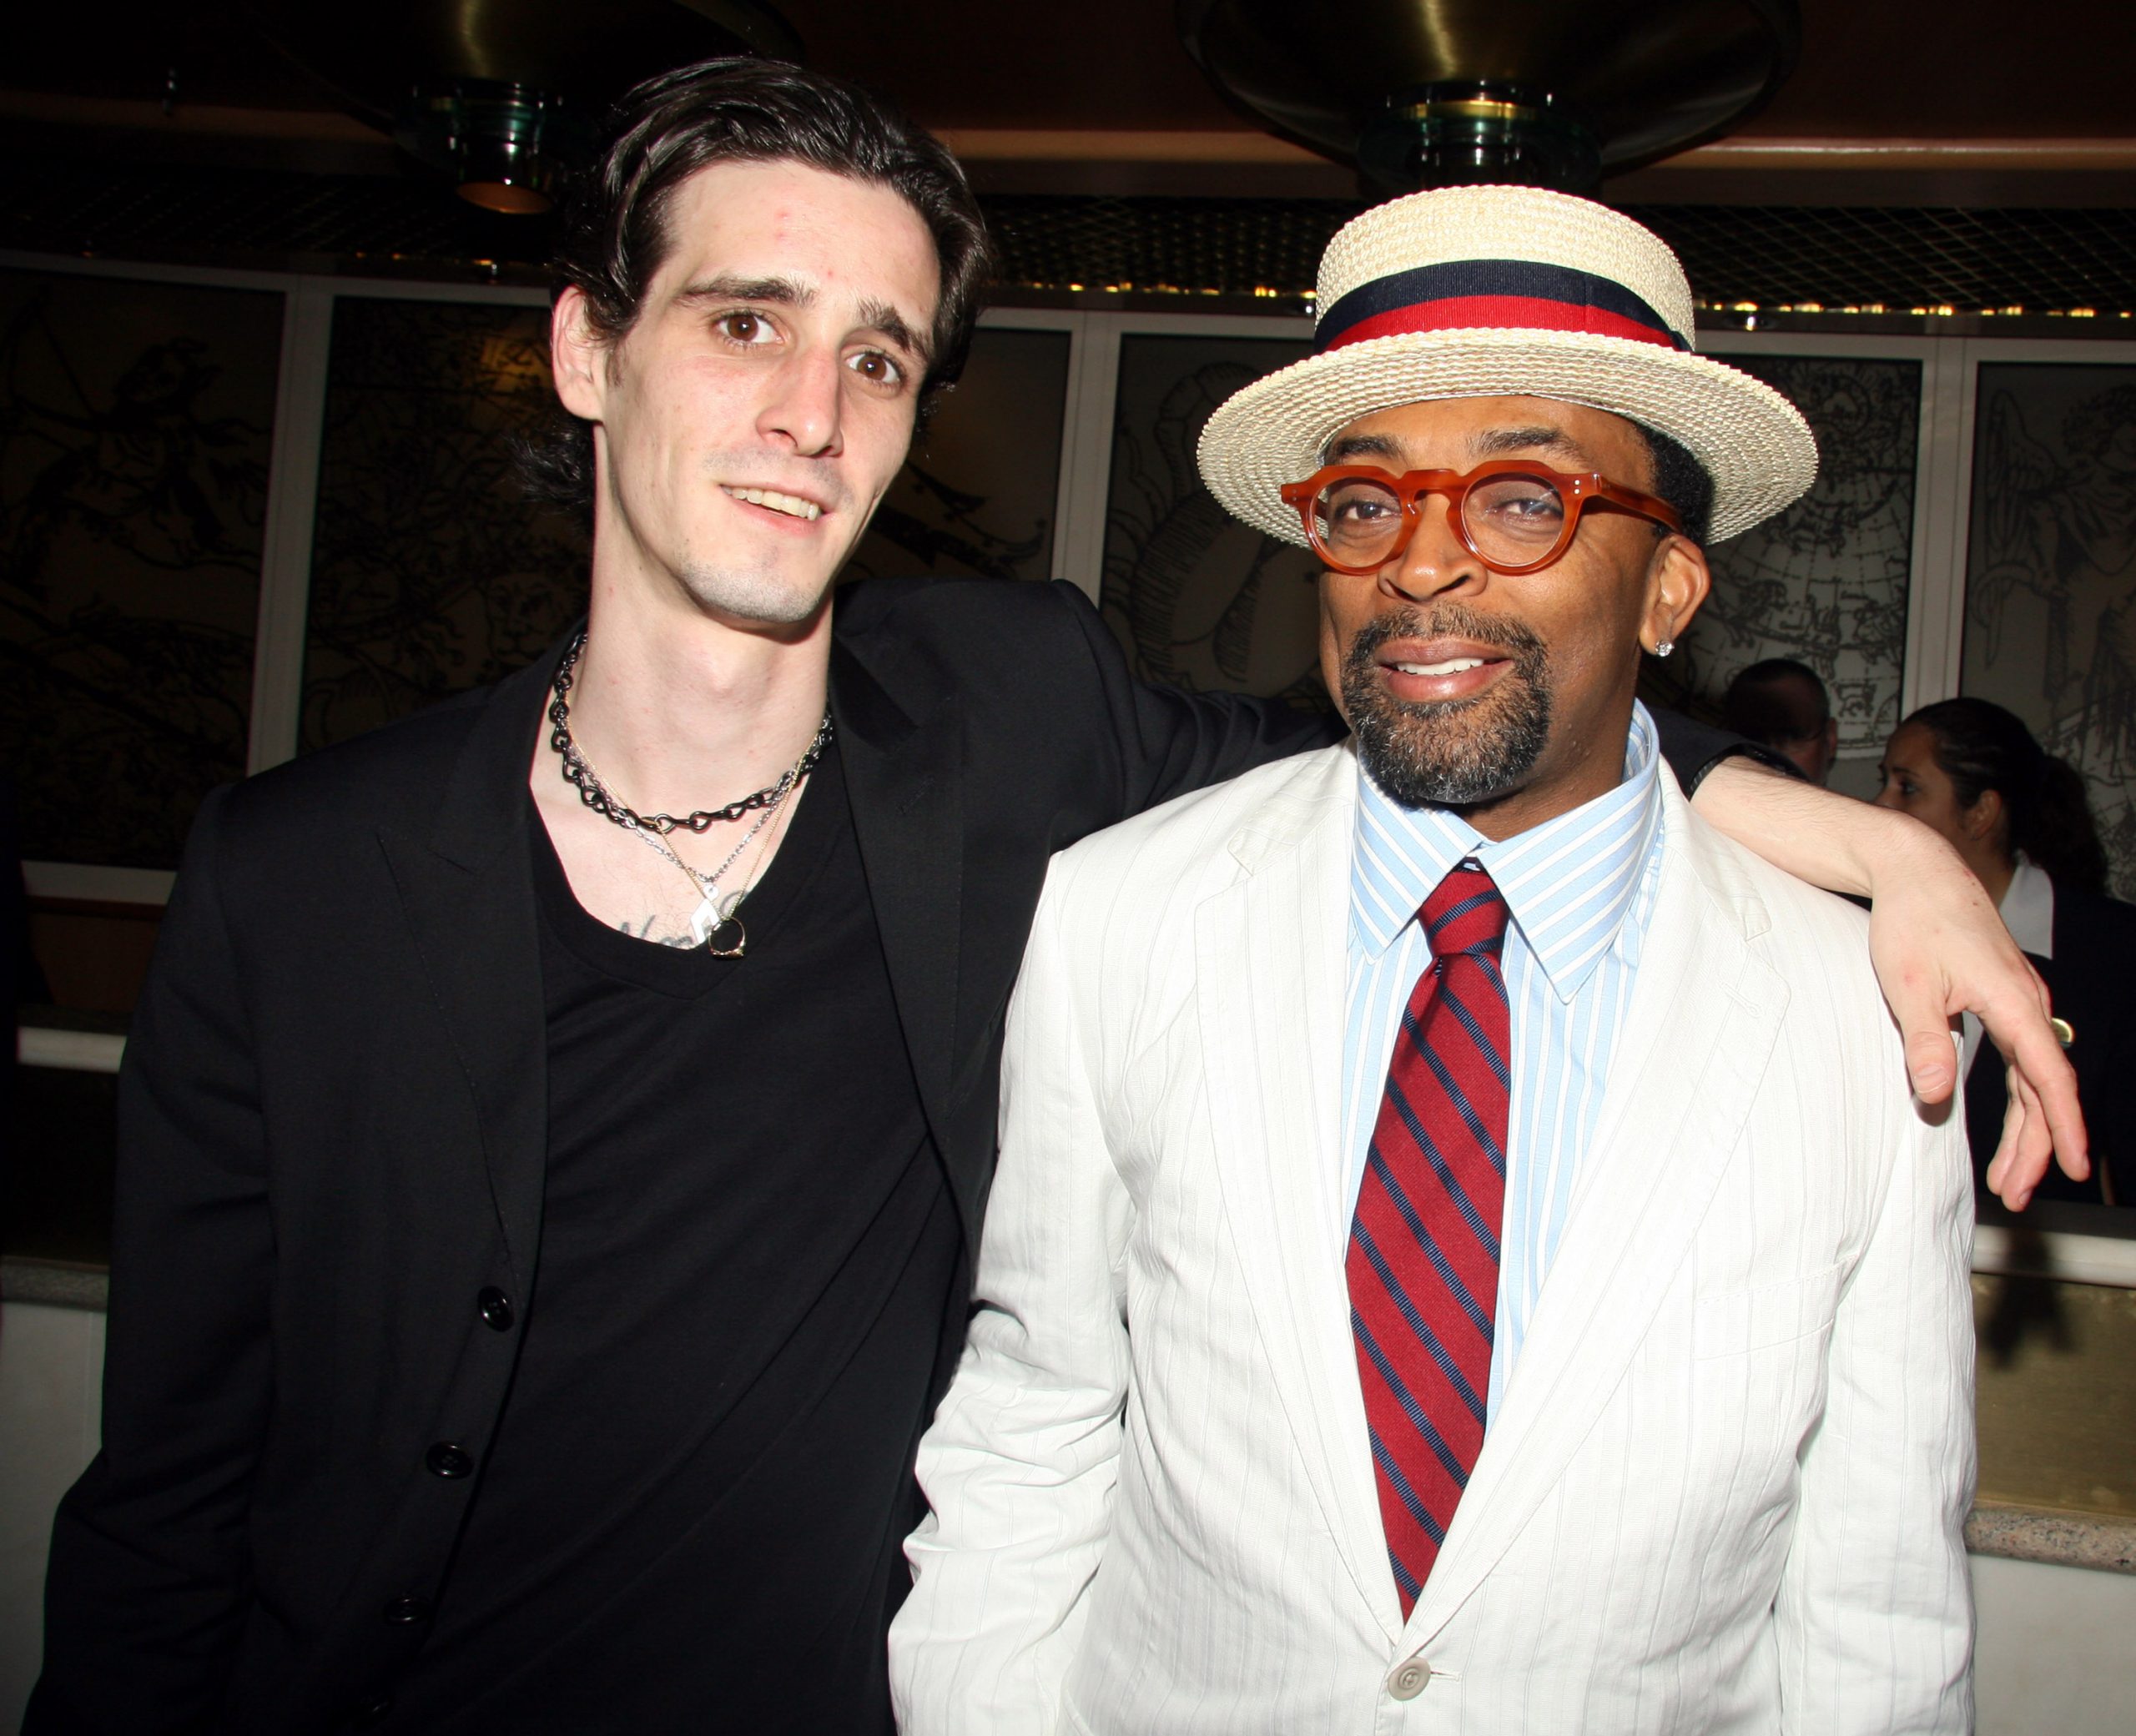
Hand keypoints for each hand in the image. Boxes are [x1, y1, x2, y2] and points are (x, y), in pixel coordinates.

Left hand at [1689, 756, 2086, 1206]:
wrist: (1918, 872)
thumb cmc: (1911, 923)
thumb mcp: (1908, 985)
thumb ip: (1926, 1041)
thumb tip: (1935, 1095)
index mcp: (2012, 1002)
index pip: (2048, 1078)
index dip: (2063, 1127)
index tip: (2075, 1167)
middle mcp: (2027, 1003)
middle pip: (2043, 1088)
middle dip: (2036, 1145)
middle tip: (2019, 1193)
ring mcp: (2019, 1001)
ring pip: (2034, 1076)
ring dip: (2026, 1127)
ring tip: (2009, 1177)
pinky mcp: (2005, 998)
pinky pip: (2023, 1058)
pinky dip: (2019, 1096)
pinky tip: (2011, 1123)